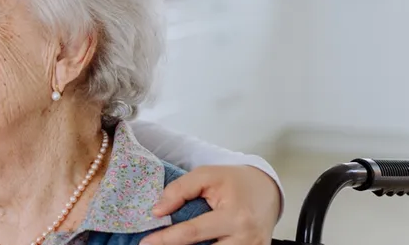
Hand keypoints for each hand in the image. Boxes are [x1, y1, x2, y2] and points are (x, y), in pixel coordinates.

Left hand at [143, 165, 281, 244]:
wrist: (267, 190)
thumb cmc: (234, 181)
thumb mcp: (206, 175)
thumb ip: (179, 190)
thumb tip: (158, 211)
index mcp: (235, 217)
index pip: (192, 232)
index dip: (166, 239)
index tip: (146, 242)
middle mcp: (246, 239)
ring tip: (173, 242)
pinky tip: (193, 244)